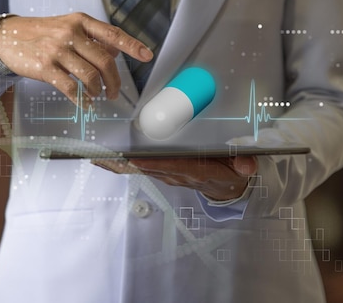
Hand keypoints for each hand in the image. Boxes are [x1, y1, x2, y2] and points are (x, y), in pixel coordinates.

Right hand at [0, 13, 152, 105]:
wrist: (6, 37)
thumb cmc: (42, 33)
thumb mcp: (67, 27)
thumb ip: (92, 39)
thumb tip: (115, 53)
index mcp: (80, 22)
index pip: (112, 34)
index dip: (132, 46)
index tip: (147, 55)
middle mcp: (70, 33)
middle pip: (104, 60)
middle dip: (114, 80)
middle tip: (114, 92)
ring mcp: (57, 50)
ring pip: (90, 75)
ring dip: (98, 90)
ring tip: (96, 95)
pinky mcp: (44, 67)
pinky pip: (70, 88)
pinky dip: (81, 99)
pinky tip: (84, 103)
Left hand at [93, 155, 257, 200]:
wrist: (227, 188)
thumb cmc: (230, 172)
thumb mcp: (242, 169)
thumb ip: (244, 166)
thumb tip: (247, 166)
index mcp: (195, 170)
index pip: (173, 166)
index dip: (154, 164)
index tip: (136, 159)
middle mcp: (176, 174)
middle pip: (147, 168)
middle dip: (125, 163)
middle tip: (102, 155)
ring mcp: (167, 174)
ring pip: (138, 169)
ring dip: (117, 163)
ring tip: (95, 155)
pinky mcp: (162, 172)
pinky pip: (137, 169)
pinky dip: (120, 164)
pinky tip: (103, 160)